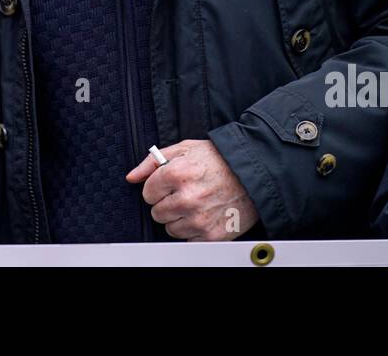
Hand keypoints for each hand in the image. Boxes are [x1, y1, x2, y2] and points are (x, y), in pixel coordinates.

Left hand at [126, 139, 258, 240]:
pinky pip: (188, 239)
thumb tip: (132, 177)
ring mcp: (199, 219)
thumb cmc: (219, 159)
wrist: (255, 172)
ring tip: (197, 204)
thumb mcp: (184, 149)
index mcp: (176, 174)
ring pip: (170, 229)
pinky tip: (205, 215)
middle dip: (167, 203)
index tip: (170, 185)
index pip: (147, 193)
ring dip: (180, 218)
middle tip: (185, 194)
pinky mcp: (211, 235)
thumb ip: (152, 162)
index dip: (158, 188)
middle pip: (157, 213)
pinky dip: (194, 230)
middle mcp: (187, 198)